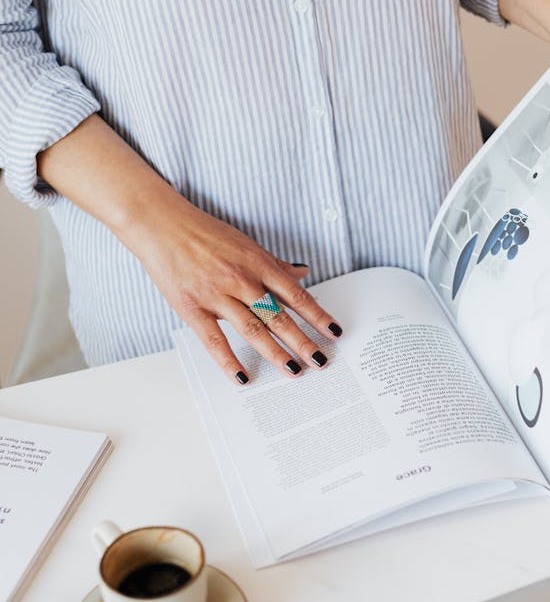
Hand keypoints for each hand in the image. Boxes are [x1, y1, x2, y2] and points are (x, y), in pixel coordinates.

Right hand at [127, 190, 342, 384]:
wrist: (163, 225)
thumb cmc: (205, 233)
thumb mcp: (246, 243)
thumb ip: (274, 264)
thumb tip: (302, 273)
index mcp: (257, 263)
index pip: (296, 295)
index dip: (317, 315)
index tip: (334, 331)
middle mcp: (241, 280)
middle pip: (279, 317)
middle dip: (303, 341)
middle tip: (321, 361)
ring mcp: (217, 295)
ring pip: (253, 329)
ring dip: (275, 353)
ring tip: (294, 371)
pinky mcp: (193, 308)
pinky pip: (214, 340)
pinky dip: (228, 360)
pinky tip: (242, 376)